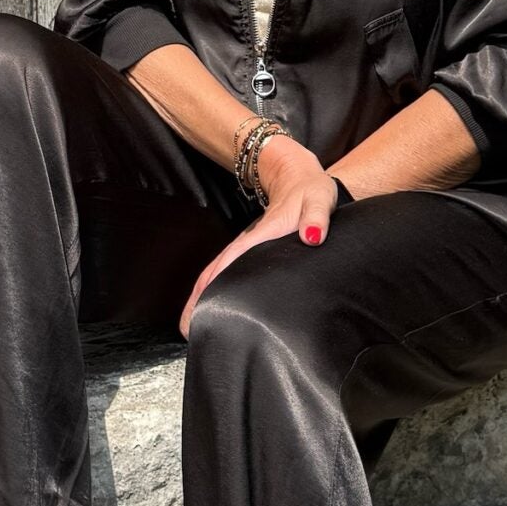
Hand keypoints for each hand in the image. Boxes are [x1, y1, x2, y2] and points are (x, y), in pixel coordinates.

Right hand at [177, 137, 341, 335]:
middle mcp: (247, 243)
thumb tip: (311, 237)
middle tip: (188, 329)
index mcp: (261, 235)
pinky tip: (213, 305)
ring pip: (217, 273)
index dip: (215, 283)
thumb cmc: (310, 191)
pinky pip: (226, 271)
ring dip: (202, 296)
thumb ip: (316, 218)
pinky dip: (214, 288)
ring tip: (192, 324)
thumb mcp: (318, 200)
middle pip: (215, 272)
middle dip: (199, 298)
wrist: (298, 176)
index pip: (232, 261)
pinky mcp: (251, 252)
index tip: (201, 308)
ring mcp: (246, 248)